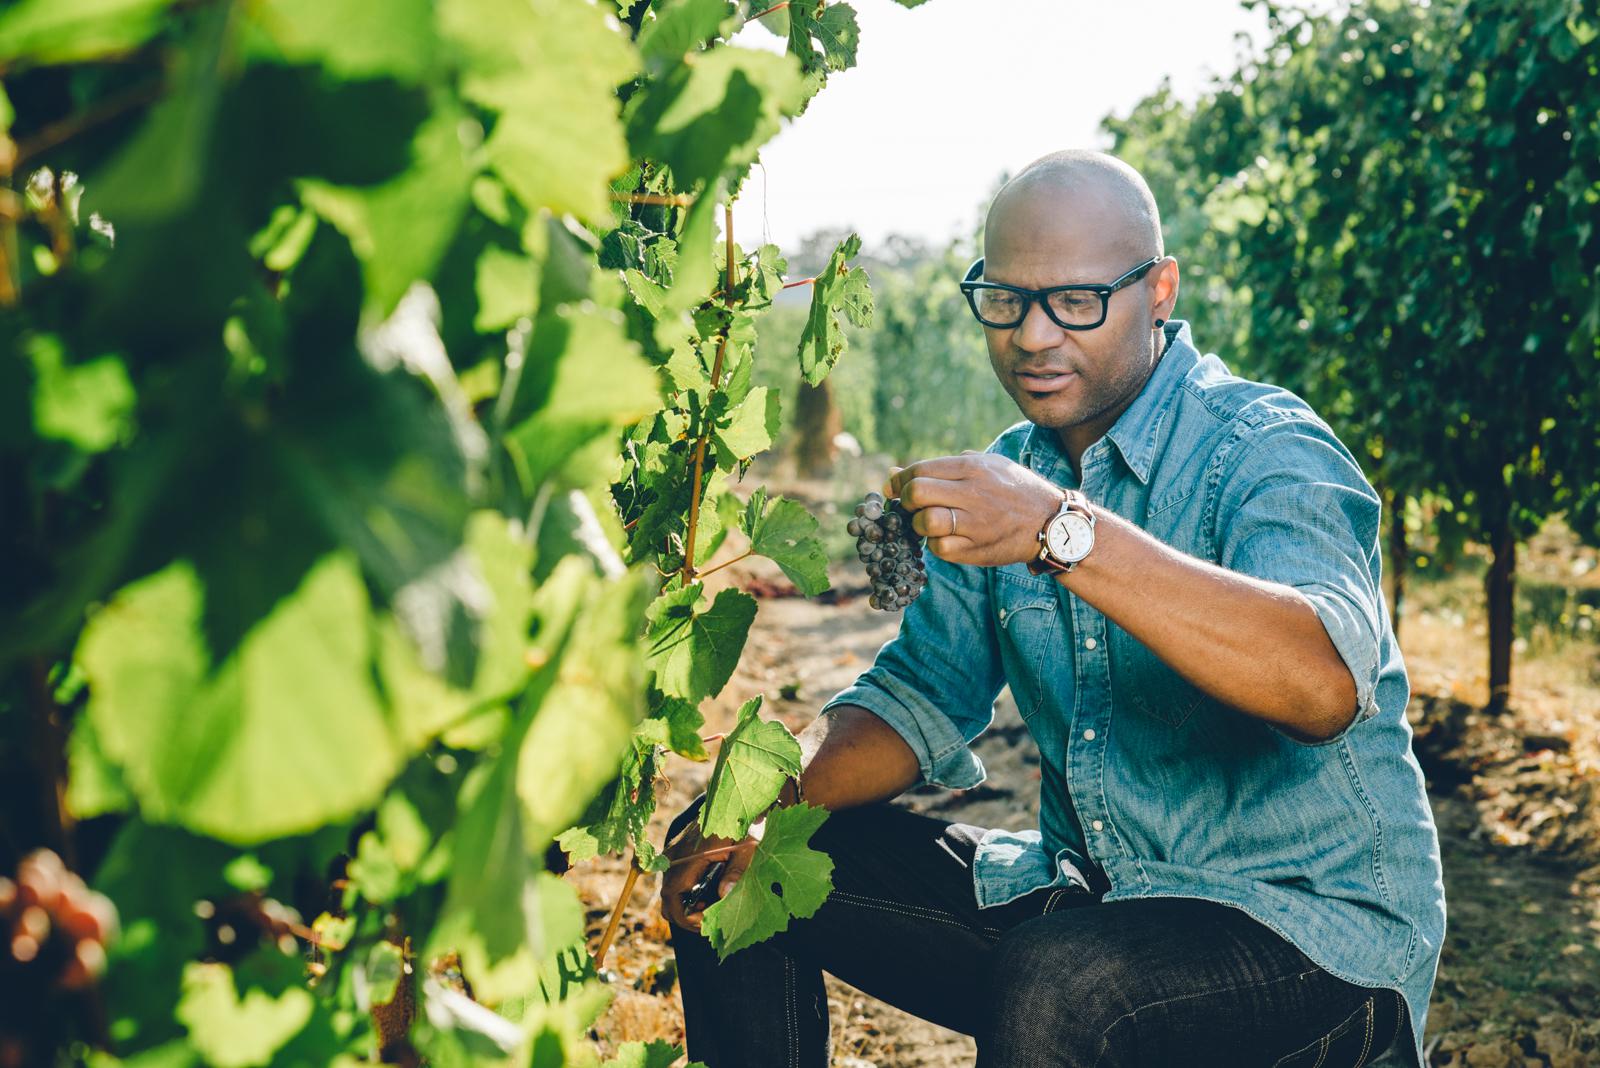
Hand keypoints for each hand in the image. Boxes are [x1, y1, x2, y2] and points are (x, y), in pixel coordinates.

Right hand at [660, 825, 756, 932]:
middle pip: (667, 898)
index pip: (673, 895)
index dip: (685, 916)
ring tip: (710, 906)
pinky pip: (674, 879)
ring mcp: (675, 853)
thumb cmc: (743, 821)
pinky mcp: (678, 851)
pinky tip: (708, 891)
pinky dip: (685, 892)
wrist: (734, 797)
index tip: (706, 922)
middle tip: (709, 918)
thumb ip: (736, 870)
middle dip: (685, 915)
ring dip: (685, 904)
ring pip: (669, 891)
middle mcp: (676, 855)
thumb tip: (723, 895)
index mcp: (692, 855)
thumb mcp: (748, 846)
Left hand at [883, 451, 1064, 566]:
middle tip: (910, 507)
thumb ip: (945, 467)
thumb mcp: (989, 466)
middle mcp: (973, 493)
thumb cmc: (1015, 491)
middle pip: (917, 493)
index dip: (900, 481)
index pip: (920, 469)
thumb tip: (898, 473)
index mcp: (973, 467)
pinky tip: (946, 539)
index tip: (896, 489)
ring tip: (929, 523)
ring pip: (925, 522)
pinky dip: (936, 545)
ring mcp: (975, 523)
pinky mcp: (977, 549)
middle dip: (905, 501)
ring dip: (920, 524)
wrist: (1051, 523)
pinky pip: (940, 548)